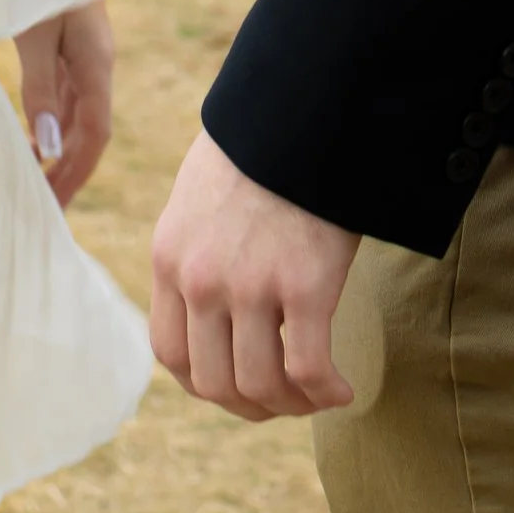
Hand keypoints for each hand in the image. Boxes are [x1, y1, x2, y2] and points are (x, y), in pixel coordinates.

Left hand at [14, 0, 113, 205]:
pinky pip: (69, 95)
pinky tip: (34, 135)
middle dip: (69, 171)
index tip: (54, 209)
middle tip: (43, 207)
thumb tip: (50, 148)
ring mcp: (86, 53)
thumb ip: (40, 88)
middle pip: (90, 131)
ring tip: (34, 179)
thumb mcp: (35, 32)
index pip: (95, 136)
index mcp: (97, 64)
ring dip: (60, 149)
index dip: (77, 174)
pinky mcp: (71, 43)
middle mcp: (96, 63)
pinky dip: (53, 122)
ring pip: (79, 115)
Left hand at [150, 129, 359, 420]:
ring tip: (318, 394)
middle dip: (251, 405)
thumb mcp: (201, 197)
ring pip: (260, 386)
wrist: (303, 107)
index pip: (170, 354)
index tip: (239, 383)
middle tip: (285, 399)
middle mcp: (199, 279)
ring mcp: (249, 285)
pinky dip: (326, 392)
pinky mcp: (303, 285)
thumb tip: (214, 304)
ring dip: (292, 405)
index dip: (206, 383)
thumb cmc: (261, 148)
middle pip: (213, 384)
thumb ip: (198, 250)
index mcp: (170, 256)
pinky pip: (307, 369)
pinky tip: (343, 389)